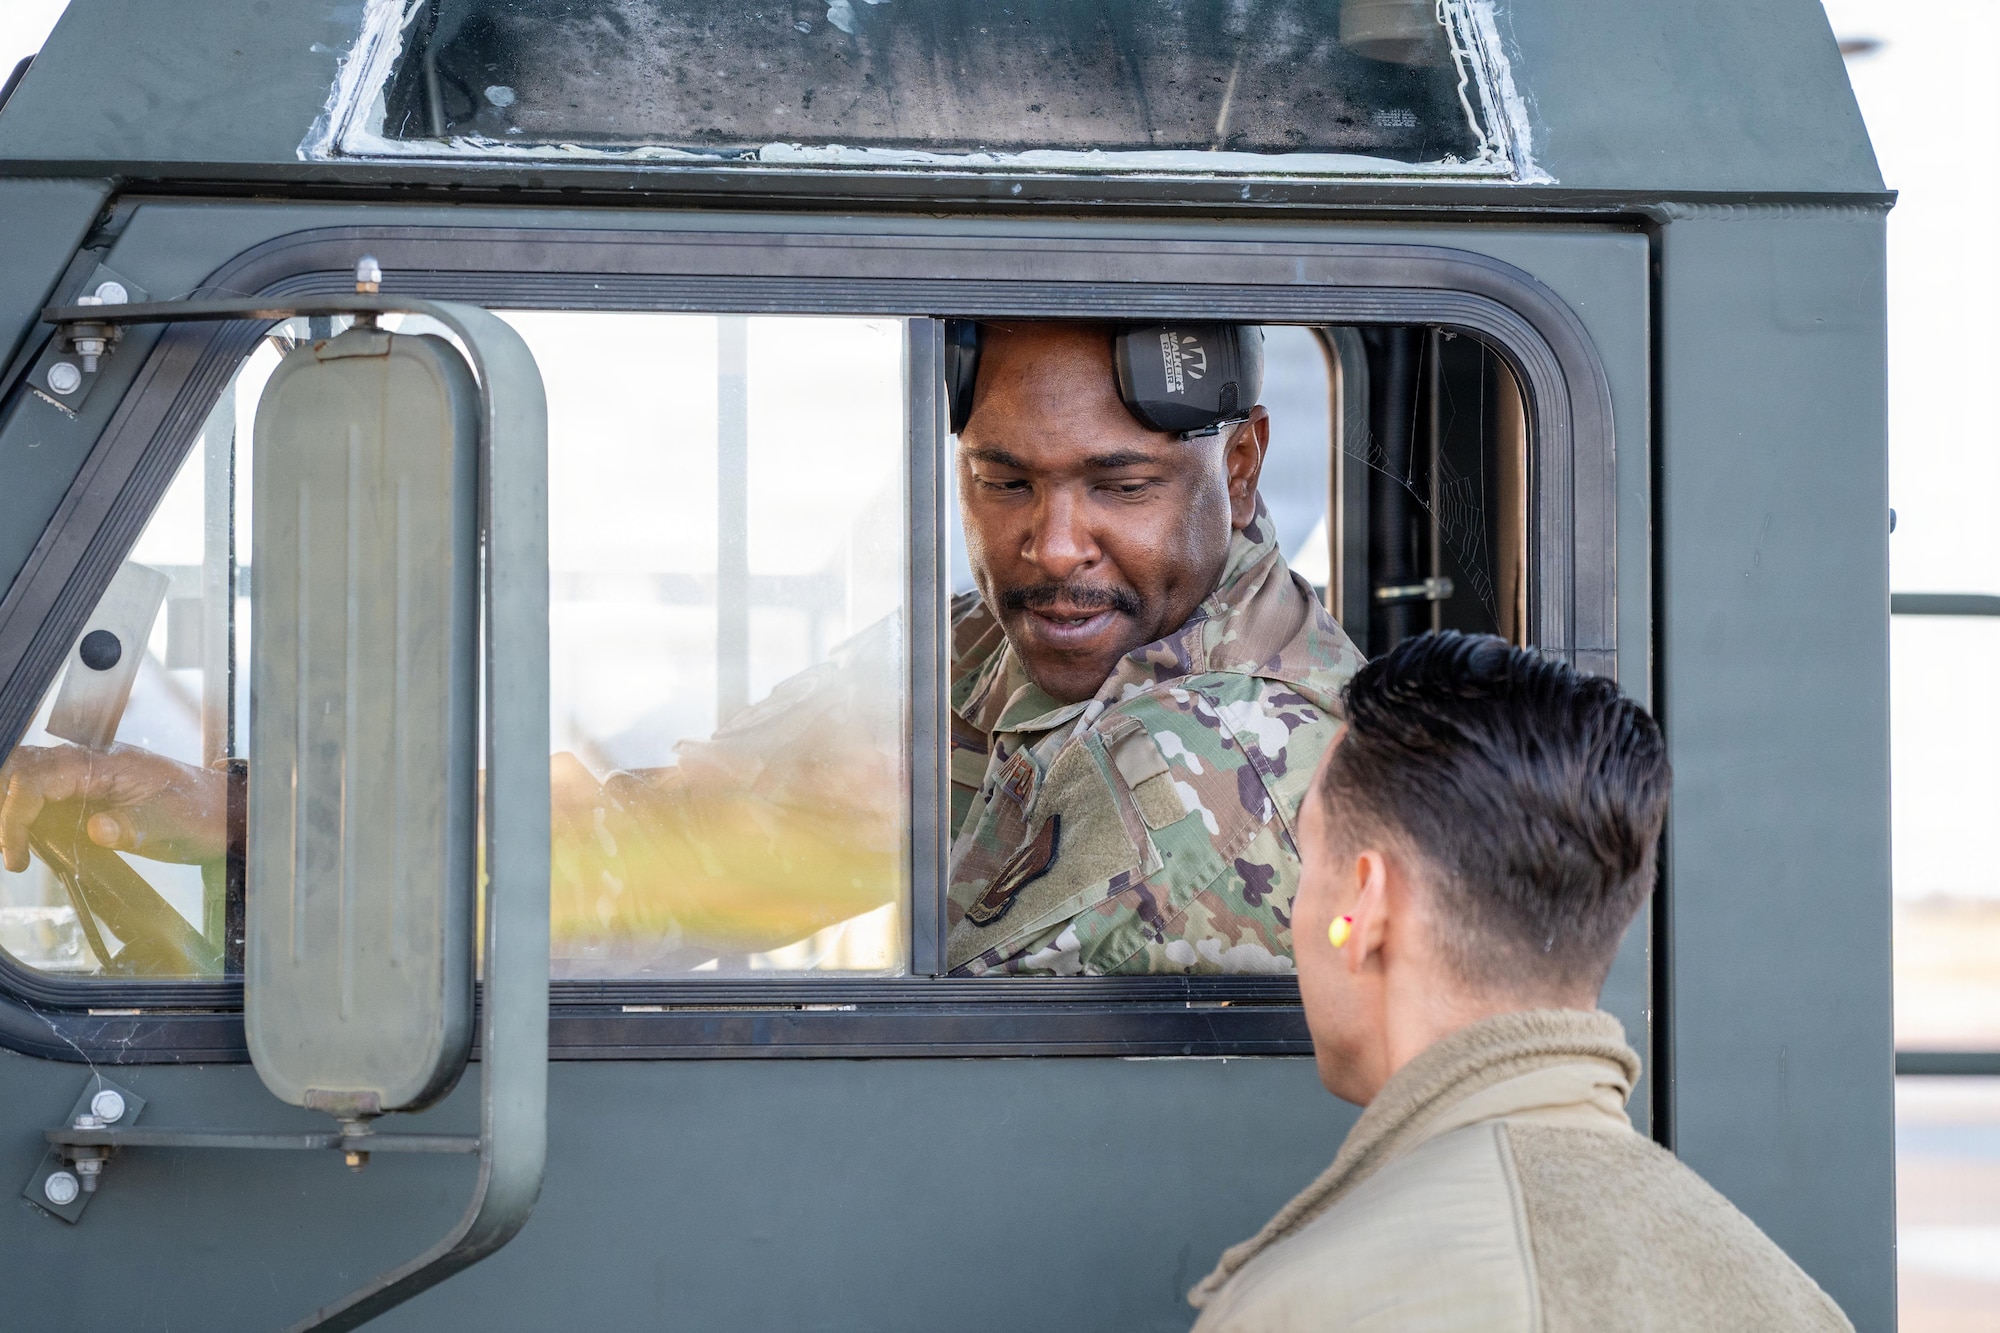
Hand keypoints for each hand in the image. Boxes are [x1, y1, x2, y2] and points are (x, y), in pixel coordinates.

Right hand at [0, 744, 226, 871]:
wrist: (224, 812)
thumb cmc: (201, 812)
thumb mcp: (170, 825)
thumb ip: (131, 826)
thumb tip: (96, 830)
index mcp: (106, 762)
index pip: (37, 777)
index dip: (15, 814)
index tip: (15, 854)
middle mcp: (90, 762)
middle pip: (21, 769)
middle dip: (5, 807)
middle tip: (11, 851)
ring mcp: (87, 776)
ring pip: (27, 779)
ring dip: (13, 810)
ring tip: (15, 850)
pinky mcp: (89, 793)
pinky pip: (44, 794)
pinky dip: (27, 815)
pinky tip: (28, 842)